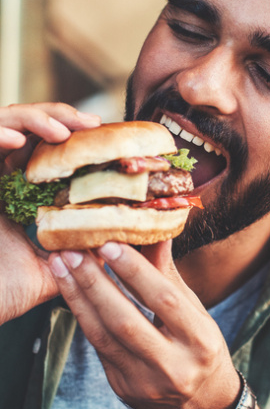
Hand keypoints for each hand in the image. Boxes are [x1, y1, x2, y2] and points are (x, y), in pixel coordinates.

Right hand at [0, 102, 100, 323]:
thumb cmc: (4, 292)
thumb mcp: (54, 271)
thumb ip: (81, 256)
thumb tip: (119, 242)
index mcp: (18, 193)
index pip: (44, 148)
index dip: (70, 135)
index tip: (100, 134)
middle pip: (27, 126)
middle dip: (61, 117)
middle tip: (92, 124)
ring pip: (4, 122)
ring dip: (35, 120)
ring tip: (63, 132)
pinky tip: (18, 143)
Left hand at [48, 241, 240, 408]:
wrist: (201, 403)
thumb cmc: (199, 346)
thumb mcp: (195, 312)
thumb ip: (169, 275)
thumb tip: (155, 228)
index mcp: (200, 341)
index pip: (165, 301)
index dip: (135, 272)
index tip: (109, 243)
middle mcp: (174, 366)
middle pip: (126, 321)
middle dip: (95, 283)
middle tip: (72, 252)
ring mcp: (145, 382)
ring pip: (104, 336)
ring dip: (78, 298)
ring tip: (61, 266)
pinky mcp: (123, 389)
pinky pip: (98, 347)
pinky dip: (82, 316)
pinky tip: (70, 291)